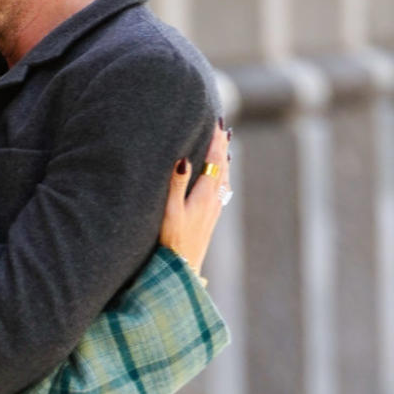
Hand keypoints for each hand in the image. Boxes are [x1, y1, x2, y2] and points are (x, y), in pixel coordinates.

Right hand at [159, 123, 231, 274]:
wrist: (182, 269)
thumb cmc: (171, 242)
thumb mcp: (169, 211)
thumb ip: (176, 185)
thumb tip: (184, 159)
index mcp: (204, 196)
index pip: (214, 161)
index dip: (216, 142)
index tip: (218, 124)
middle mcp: (213, 201)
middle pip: (222, 167)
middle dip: (222, 147)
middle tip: (223, 128)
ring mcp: (214, 210)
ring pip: (224, 178)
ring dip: (224, 160)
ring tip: (224, 146)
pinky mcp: (210, 218)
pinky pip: (221, 189)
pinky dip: (222, 175)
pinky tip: (220, 177)